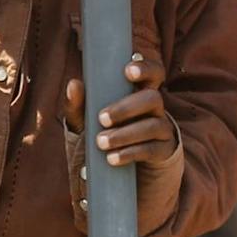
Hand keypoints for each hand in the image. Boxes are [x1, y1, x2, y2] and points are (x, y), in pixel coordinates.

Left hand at [64, 54, 178, 168]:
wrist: (117, 168)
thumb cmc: (103, 133)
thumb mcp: (86, 120)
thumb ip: (78, 104)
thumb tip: (74, 84)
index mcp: (139, 91)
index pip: (152, 72)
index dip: (145, 68)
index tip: (127, 71)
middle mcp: (154, 107)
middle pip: (152, 98)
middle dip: (126, 108)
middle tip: (102, 119)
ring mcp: (161, 128)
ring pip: (152, 125)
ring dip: (124, 134)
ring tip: (101, 142)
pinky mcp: (162, 151)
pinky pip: (151, 150)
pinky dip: (130, 153)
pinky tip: (112, 158)